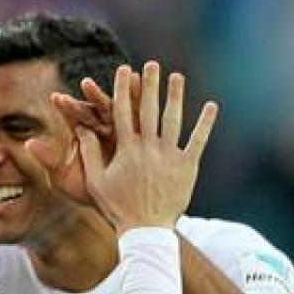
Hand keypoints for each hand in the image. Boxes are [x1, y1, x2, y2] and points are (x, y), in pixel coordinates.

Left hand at [28, 70, 140, 205]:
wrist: (112, 206)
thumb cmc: (83, 192)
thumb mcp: (62, 177)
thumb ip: (48, 158)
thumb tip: (27, 144)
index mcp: (83, 136)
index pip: (73, 118)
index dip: (66, 108)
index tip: (57, 99)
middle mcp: (101, 130)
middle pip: (96, 109)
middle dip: (92, 96)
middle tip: (86, 84)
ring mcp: (121, 131)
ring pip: (120, 108)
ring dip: (120, 90)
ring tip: (121, 73)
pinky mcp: (138, 136)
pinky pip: (140, 116)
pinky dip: (140, 99)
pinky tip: (141, 82)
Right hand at [69, 62, 217, 232]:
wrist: (145, 230)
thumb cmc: (117, 206)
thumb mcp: (96, 181)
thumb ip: (90, 153)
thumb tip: (82, 128)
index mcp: (126, 150)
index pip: (122, 112)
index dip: (122, 89)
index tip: (123, 70)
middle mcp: (149, 148)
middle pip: (149, 109)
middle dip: (150, 84)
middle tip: (151, 64)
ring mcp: (170, 156)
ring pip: (174, 119)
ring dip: (176, 96)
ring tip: (176, 77)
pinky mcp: (187, 167)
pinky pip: (198, 141)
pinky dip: (205, 123)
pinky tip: (211, 106)